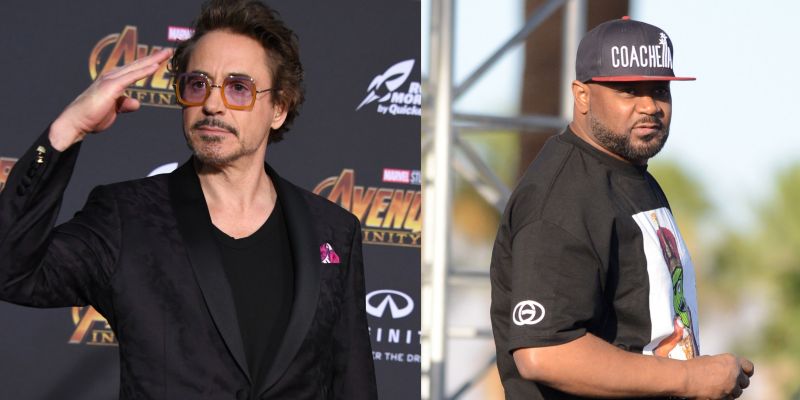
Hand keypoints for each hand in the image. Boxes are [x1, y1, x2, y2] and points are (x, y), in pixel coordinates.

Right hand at [49, 48, 172, 150]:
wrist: (76, 122)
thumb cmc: (93, 116)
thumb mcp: (114, 109)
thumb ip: (125, 103)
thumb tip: (136, 102)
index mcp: (113, 80)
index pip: (135, 70)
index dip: (149, 63)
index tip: (162, 58)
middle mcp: (112, 76)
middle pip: (137, 64)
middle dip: (154, 57)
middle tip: (168, 50)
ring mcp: (111, 80)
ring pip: (136, 67)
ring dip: (152, 60)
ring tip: (166, 53)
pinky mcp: (111, 87)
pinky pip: (131, 77)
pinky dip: (143, 71)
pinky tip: (154, 67)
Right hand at [683, 354, 753, 398]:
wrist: (685, 377)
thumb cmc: (694, 367)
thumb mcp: (710, 360)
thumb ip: (723, 364)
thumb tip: (727, 370)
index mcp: (732, 361)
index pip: (749, 367)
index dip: (745, 371)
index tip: (742, 373)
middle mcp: (735, 374)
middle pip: (745, 382)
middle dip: (738, 383)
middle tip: (728, 382)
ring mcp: (731, 387)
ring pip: (738, 392)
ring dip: (731, 391)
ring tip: (718, 387)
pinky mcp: (726, 397)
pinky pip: (730, 398)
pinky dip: (724, 397)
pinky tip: (714, 392)